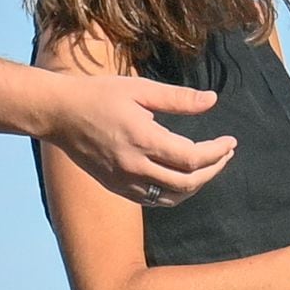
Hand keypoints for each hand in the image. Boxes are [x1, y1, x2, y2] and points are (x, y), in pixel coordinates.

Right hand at [41, 71, 236, 206]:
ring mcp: (123, 180)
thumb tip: (212, 100)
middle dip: (213, 170)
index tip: (230, 142)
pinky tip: (182, 178)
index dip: (217, 153)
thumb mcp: (140, 89)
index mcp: (142, 139)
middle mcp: (134, 166)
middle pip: (187, 182)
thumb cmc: (99, 95)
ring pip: (172, 197)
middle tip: (225, 153)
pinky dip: (174, 193)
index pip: (192, 158)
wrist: (59, 113)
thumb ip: (178, 99)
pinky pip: (153, 200)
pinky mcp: (115, 187)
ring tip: (209, 166)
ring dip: (196, 185)